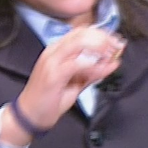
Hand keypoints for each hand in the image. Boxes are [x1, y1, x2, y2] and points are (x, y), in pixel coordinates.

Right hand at [0, 27, 123, 142]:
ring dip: (100, 47)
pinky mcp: (54, 74)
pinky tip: (103, 70)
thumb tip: (112, 62)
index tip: (116, 41)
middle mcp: (53, 51)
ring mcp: (52, 61)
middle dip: (104, 38)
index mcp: (57, 50)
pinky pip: (78, 64)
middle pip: (81, 33)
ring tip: (112, 55)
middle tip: (118, 46)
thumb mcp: (76, 83)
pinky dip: (94, 65)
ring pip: (79, 43)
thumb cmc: (50, 99)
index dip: (101, 34)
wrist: (30, 115)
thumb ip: (92, 72)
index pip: (80, 32)